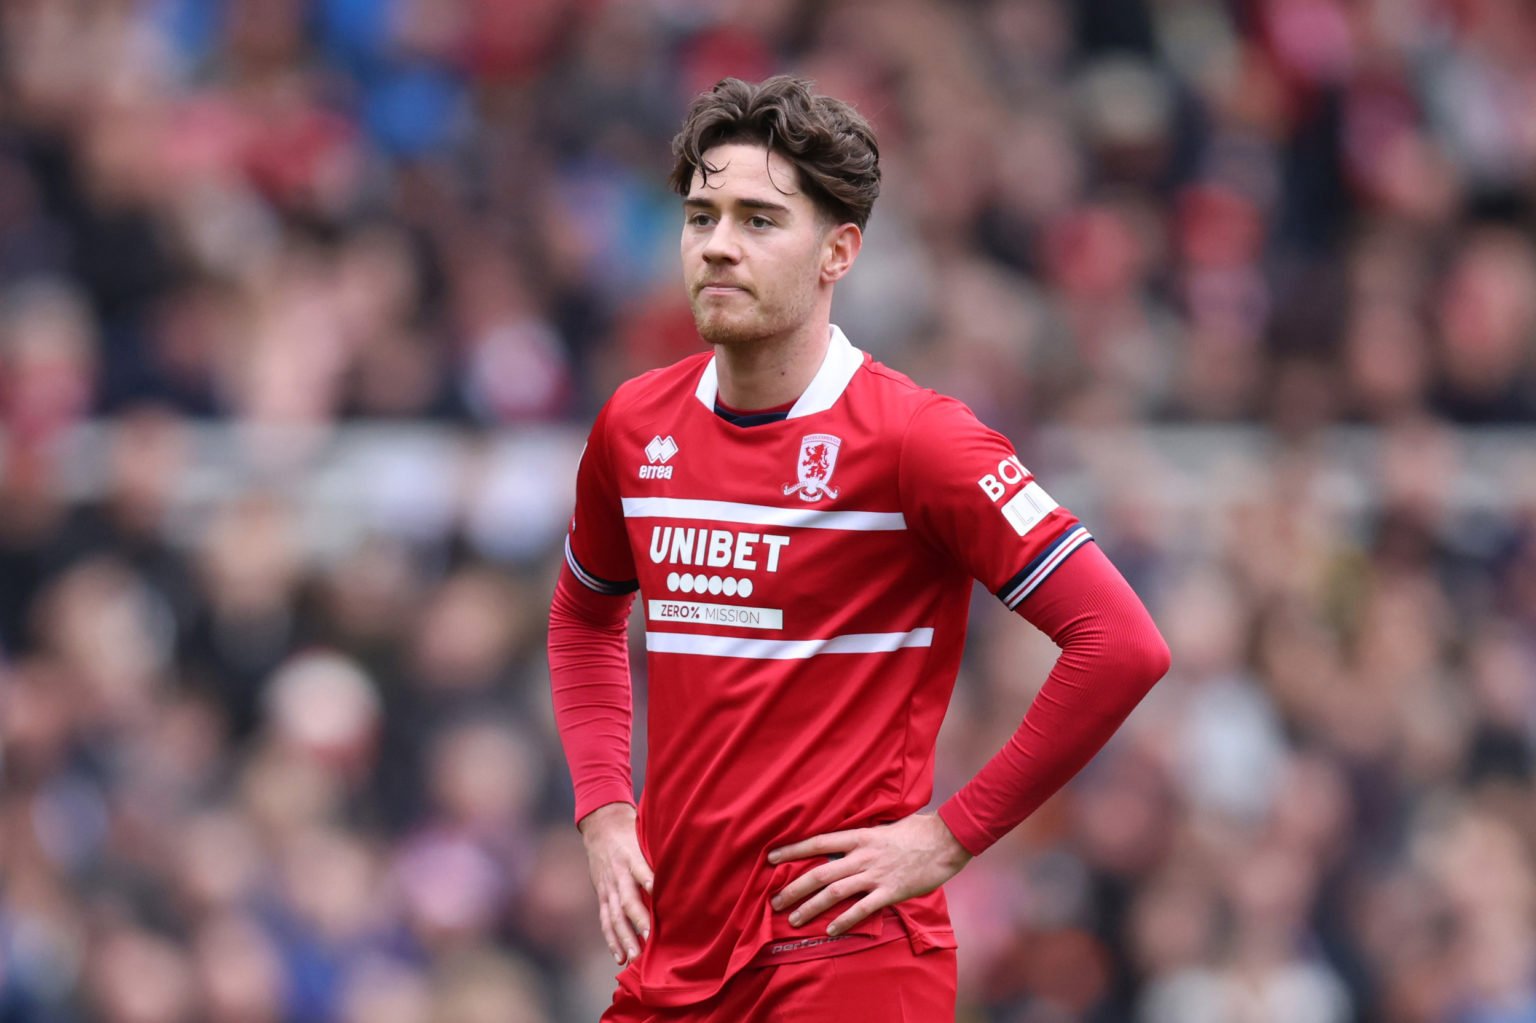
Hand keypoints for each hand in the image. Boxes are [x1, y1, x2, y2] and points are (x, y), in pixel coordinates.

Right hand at [579, 802, 653, 964]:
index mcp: (632, 857)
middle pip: (627, 899)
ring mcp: (608, 887)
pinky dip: (612, 940)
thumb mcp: (646, 836)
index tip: (657, 893)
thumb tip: (694, 865)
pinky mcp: (603, 896)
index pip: (641, 870)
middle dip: (638, 919)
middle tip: (650, 937)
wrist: (601, 827)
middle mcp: (619, 874)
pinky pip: (605, 921)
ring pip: (614, 916)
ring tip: (634, 956)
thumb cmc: (632, 833)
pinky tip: (620, 957)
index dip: (648, 881)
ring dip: (624, 937)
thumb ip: (662, 853)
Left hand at [768, 813, 972, 936]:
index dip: (792, 850)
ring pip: (835, 892)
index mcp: (859, 836)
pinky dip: (844, 921)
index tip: (770, 858)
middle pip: (819, 872)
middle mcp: (862, 855)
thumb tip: (840, 847)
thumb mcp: (883, 828)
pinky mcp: (891, 891)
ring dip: (811, 907)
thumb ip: (861, 839)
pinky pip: (863, 909)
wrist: (946, 840)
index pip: (817, 842)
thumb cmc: (916, 832)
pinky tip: (830, 931)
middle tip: (774, 901)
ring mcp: (876, 874)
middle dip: (793, 888)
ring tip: (793, 919)